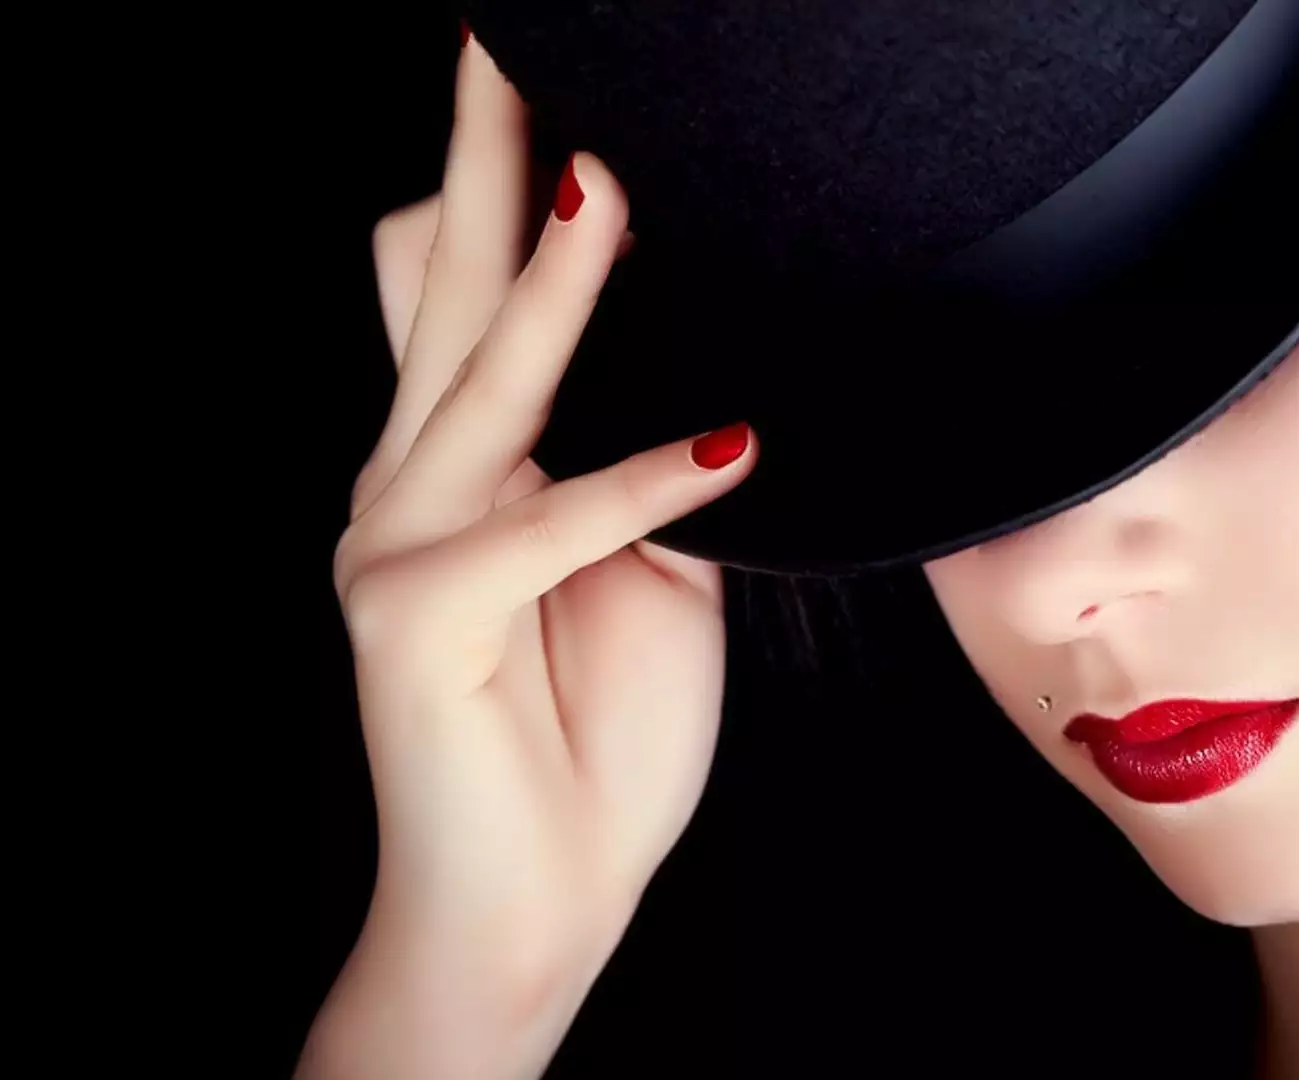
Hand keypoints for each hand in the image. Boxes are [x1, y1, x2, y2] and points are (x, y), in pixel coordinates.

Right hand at [300, 37, 755, 1079]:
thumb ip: (644, 460)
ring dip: (556, 279)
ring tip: (613, 182)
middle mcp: (406, 478)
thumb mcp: (653, 570)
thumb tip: (707, 372)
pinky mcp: (415, 618)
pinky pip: (543, 525)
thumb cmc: (599, 728)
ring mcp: (394, 543)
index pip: (471, 291)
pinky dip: (640, 486)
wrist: (540, 896)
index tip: (540, 81)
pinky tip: (731, 450)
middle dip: (480, 155)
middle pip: (445, 287)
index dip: (496, 181)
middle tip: (504, 39)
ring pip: (485, 380)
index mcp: (463, 461)